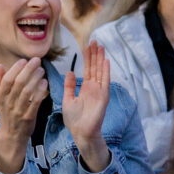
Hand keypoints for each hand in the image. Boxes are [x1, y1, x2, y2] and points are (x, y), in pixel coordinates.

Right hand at [0, 57, 46, 173]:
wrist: (11, 134)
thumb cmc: (6, 113)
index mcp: (0, 96)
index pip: (7, 79)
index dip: (16, 69)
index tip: (23, 60)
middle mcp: (8, 103)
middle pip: (18, 83)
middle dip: (28, 70)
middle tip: (37, 61)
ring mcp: (18, 110)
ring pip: (27, 91)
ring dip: (35, 79)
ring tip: (42, 70)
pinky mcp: (28, 117)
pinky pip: (35, 102)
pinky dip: (40, 91)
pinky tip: (45, 83)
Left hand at [62, 41, 110, 171]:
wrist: (80, 133)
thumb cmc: (74, 119)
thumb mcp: (67, 99)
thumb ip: (69, 85)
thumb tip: (70, 71)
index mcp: (85, 88)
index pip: (87, 69)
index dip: (87, 58)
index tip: (87, 45)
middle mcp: (93, 88)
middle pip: (95, 67)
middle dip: (95, 54)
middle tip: (94, 40)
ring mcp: (99, 92)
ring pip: (101, 72)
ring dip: (101, 59)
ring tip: (100, 46)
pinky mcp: (103, 97)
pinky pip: (105, 82)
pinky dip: (106, 72)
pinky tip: (106, 61)